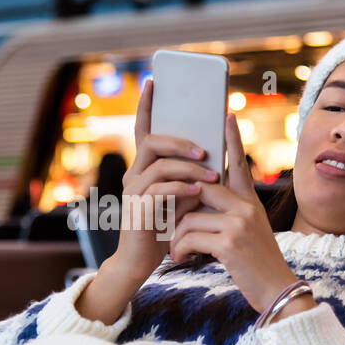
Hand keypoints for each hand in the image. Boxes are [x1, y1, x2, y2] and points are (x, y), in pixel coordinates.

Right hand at [111, 78, 220, 279]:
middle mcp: (133, 175)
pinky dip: (182, 189)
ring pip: (161, 165)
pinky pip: (161, 190)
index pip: (143, 130)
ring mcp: (133, 192)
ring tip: (212, 178)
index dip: (146, 106)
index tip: (153, 82)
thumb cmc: (164, 228)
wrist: (142, 261)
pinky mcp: (138, 210)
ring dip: (190, 169)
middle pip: (152, 142)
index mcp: (142, 168)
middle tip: (206, 152)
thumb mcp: (180, 197)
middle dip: (181, 142)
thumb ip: (188, 176)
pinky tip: (199, 193)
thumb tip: (212, 154)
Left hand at [170, 113, 314, 316]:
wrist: (277, 292)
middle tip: (166, 224)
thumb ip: (228, 212)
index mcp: (250, 201)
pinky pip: (189, 236)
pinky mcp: (230, 242)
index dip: (232, 139)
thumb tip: (198, 201)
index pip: (239, 164)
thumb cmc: (256, 264)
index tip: (227, 114)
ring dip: (176, 237)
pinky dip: (179, 250)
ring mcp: (239, 223)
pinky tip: (181, 260)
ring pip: (189, 217)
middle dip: (177, 207)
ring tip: (177, 252)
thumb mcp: (247, 232)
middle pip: (198, 190)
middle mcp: (246, 206)